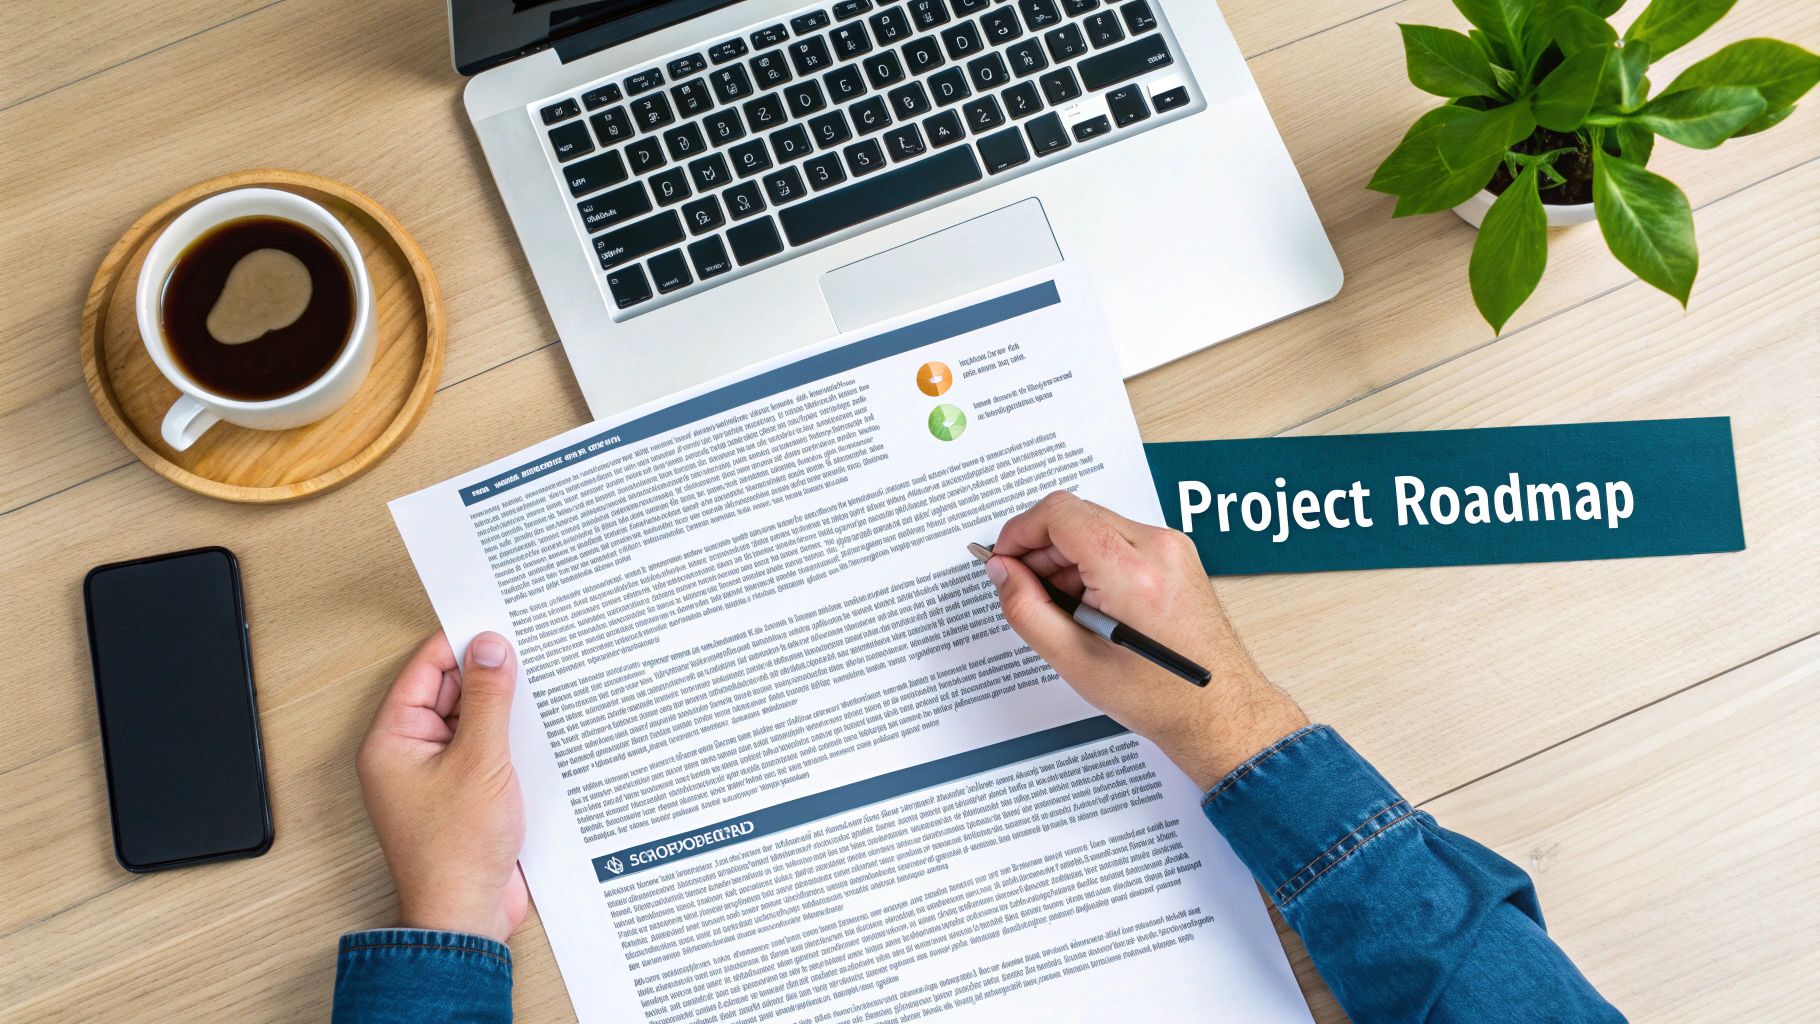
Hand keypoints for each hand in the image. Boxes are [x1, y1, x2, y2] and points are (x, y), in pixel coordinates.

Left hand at [357, 630, 527, 942]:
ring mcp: (437, 776)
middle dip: (487, 676)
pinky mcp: (464, 794)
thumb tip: (490, 648)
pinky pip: (484, 750)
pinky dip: (508, 739)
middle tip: (528, 653)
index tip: (499, 625)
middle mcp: (409, 754)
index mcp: (393, 740)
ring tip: (538, 690)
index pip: (425, 671)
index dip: (461, 644)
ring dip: (502, 709)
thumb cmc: (456, 851)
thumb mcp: (481, 760)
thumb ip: (487, 699)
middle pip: (449, 693)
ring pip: (471, 721)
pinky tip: (537, 731)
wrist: (466, 916)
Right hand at [988, 492, 1308, 790]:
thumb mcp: (1075, 659)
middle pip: (1075, 515)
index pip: (1059, 515)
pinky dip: (1093, 560)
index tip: (1004, 557)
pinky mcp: (1176, 554)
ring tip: (1065, 607)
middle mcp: (1157, 549)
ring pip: (1095, 525)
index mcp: (1132, 572)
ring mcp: (1172, 548)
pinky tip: (1090, 602)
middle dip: (1040, 548)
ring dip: (1066, 556)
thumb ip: (1027, 608)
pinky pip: (1119, 538)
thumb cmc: (1159, 695)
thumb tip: (1003, 573)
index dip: (1019, 532)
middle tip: (1026, 588)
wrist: (1217, 710)